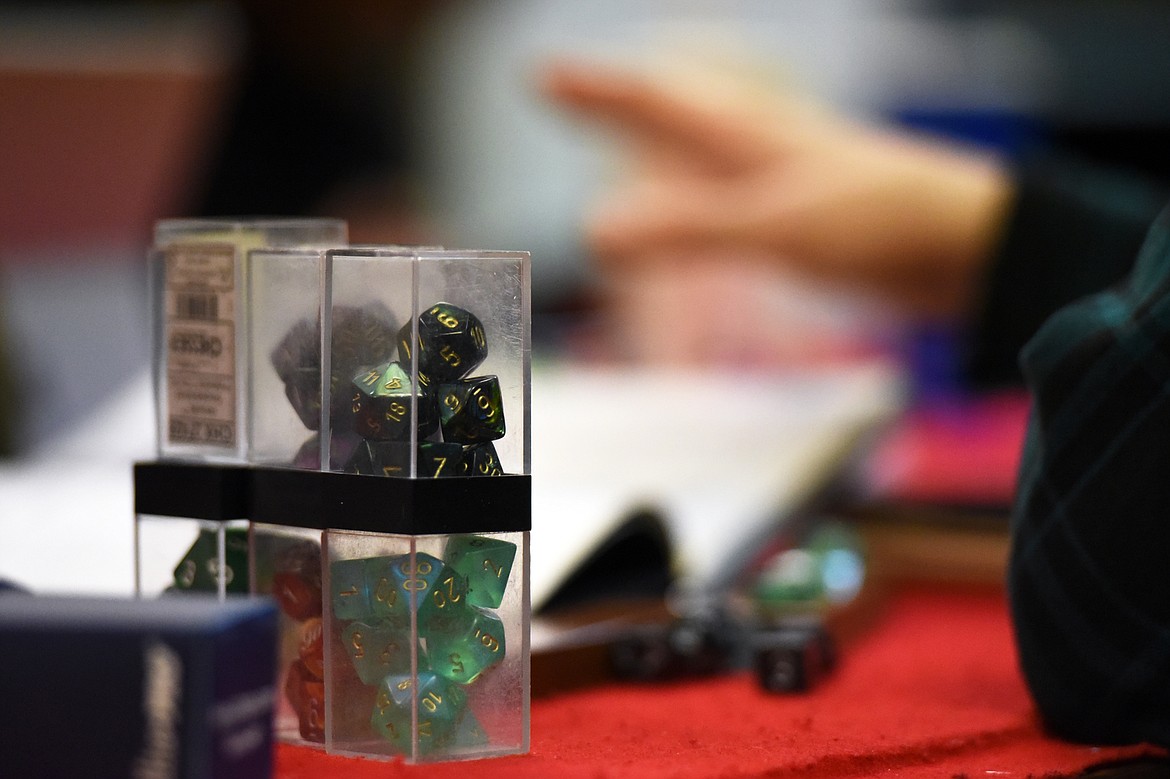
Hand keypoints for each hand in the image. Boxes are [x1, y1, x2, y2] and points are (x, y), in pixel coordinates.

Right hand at [542, 61, 1012, 318]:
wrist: (967, 249)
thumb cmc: (880, 217)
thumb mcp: (773, 222)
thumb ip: (686, 229)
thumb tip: (594, 233)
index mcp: (743, 133)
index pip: (651, 99)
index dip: (592, 89)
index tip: (541, 75)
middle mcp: (753, 149)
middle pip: (666, 117)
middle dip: (614, 107)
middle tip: (565, 94)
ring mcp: (777, 184)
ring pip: (693, 163)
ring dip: (650, 158)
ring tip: (617, 158)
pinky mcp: (799, 224)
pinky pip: (722, 212)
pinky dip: (690, 215)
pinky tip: (692, 226)